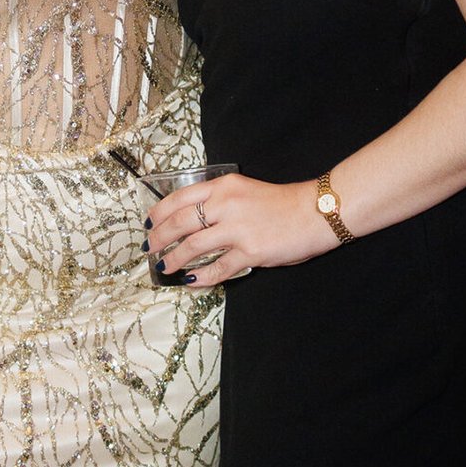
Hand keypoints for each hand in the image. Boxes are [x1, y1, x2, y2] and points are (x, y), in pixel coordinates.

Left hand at [145, 172, 331, 287]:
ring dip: (174, 260)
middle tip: (150, 249)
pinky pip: (217, 268)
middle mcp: (226, 204)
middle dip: (160, 239)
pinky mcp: (250, 253)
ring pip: (192, 246)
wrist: (316, 212)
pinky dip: (200, 276)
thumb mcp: (244, 190)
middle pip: (180, 223)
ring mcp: (238, 230)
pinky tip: (191, 280)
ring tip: (165, 267)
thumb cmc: (282, 203)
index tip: (149, 224)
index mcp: (224, 186)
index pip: (180, 198)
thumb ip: (219, 202)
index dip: (159, 213)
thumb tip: (190, 222)